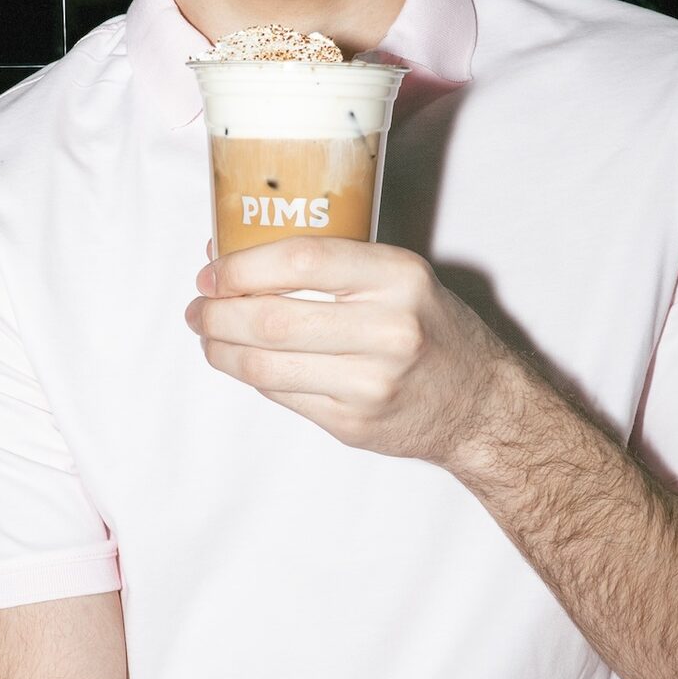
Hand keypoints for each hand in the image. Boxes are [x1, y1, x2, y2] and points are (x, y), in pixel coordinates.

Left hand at [183, 236, 509, 468]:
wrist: (478, 404)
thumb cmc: (430, 328)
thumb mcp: (398, 278)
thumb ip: (327, 264)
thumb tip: (230, 254)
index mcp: (399, 277)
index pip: (300, 260)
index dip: (241, 266)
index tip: (211, 270)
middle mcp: (389, 330)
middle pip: (272, 319)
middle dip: (218, 313)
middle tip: (198, 308)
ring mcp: (371, 384)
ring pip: (266, 367)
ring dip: (221, 350)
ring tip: (209, 337)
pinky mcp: (354, 424)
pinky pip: (281, 397)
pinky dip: (252, 377)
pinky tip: (244, 363)